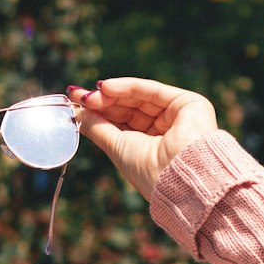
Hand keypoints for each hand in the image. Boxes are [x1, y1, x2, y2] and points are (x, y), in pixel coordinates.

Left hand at [68, 77, 217, 200]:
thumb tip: (76, 113)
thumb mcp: (117, 148)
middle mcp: (167, 132)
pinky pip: (152, 90)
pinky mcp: (189, 103)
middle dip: (102, 102)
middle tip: (77, 96)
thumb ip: (97, 127)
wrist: (180, 176)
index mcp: (152, 148)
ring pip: (139, 98)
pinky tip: (105, 88)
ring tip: (88, 95)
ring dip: (111, 95)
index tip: (75, 103)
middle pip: (130, 109)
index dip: (100, 113)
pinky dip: (128, 87)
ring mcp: (179, 117)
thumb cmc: (150, 171)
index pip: (123, 124)